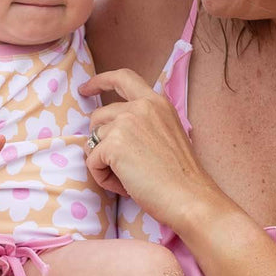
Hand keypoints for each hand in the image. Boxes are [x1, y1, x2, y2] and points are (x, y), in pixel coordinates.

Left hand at [79, 68, 220, 231]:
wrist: (189, 197)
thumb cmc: (181, 177)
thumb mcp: (167, 135)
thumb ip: (144, 124)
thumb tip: (110, 132)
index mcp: (157, 102)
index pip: (123, 78)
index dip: (100, 82)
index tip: (86, 89)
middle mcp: (140, 106)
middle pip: (98, 117)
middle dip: (99, 141)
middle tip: (121, 167)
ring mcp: (125, 123)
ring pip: (93, 142)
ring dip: (104, 164)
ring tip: (129, 179)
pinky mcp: (113, 144)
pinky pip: (92, 161)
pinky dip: (103, 178)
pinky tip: (125, 185)